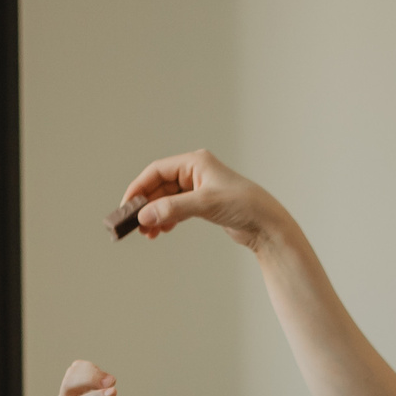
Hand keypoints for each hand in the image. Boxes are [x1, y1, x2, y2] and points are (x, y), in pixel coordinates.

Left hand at [32, 360, 130, 395]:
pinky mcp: (70, 384)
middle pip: (70, 383)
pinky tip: (101, 377)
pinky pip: (76, 369)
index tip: (114, 392)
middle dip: (90, 378)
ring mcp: (65, 392)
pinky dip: (89, 368)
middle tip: (113, 381)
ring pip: (73, 372)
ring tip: (110, 381)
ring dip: (92, 371)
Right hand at [116, 149, 286, 250]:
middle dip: (146, 205)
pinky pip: (177, 209)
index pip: (157, 171)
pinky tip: (161, 230)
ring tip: (147, 233)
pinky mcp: (204, 204)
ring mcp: (200, 188)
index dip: (139, 188)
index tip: (127, 206)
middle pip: (159, 186)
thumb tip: (144, 217)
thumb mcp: (204, 204)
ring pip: (167, 199)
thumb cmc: (243, 205)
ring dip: (155, 214)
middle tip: (134, 224)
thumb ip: (172, 209)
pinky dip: (167, 219)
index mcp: (195, 162)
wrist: (268, 225)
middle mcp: (196, 172)